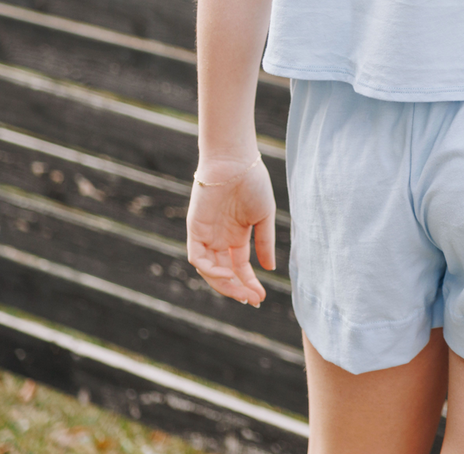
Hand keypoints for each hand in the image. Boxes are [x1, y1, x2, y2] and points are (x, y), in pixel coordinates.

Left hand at [185, 156, 276, 306]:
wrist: (235, 162)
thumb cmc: (252, 183)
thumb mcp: (264, 217)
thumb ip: (264, 243)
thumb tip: (269, 269)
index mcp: (236, 236)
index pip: (239, 268)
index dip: (249, 284)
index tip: (260, 297)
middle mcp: (219, 239)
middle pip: (224, 274)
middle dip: (237, 289)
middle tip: (252, 300)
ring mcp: (206, 235)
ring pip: (209, 271)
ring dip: (225, 285)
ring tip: (241, 291)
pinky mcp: (195, 230)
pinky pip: (198, 258)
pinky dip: (210, 270)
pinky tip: (227, 274)